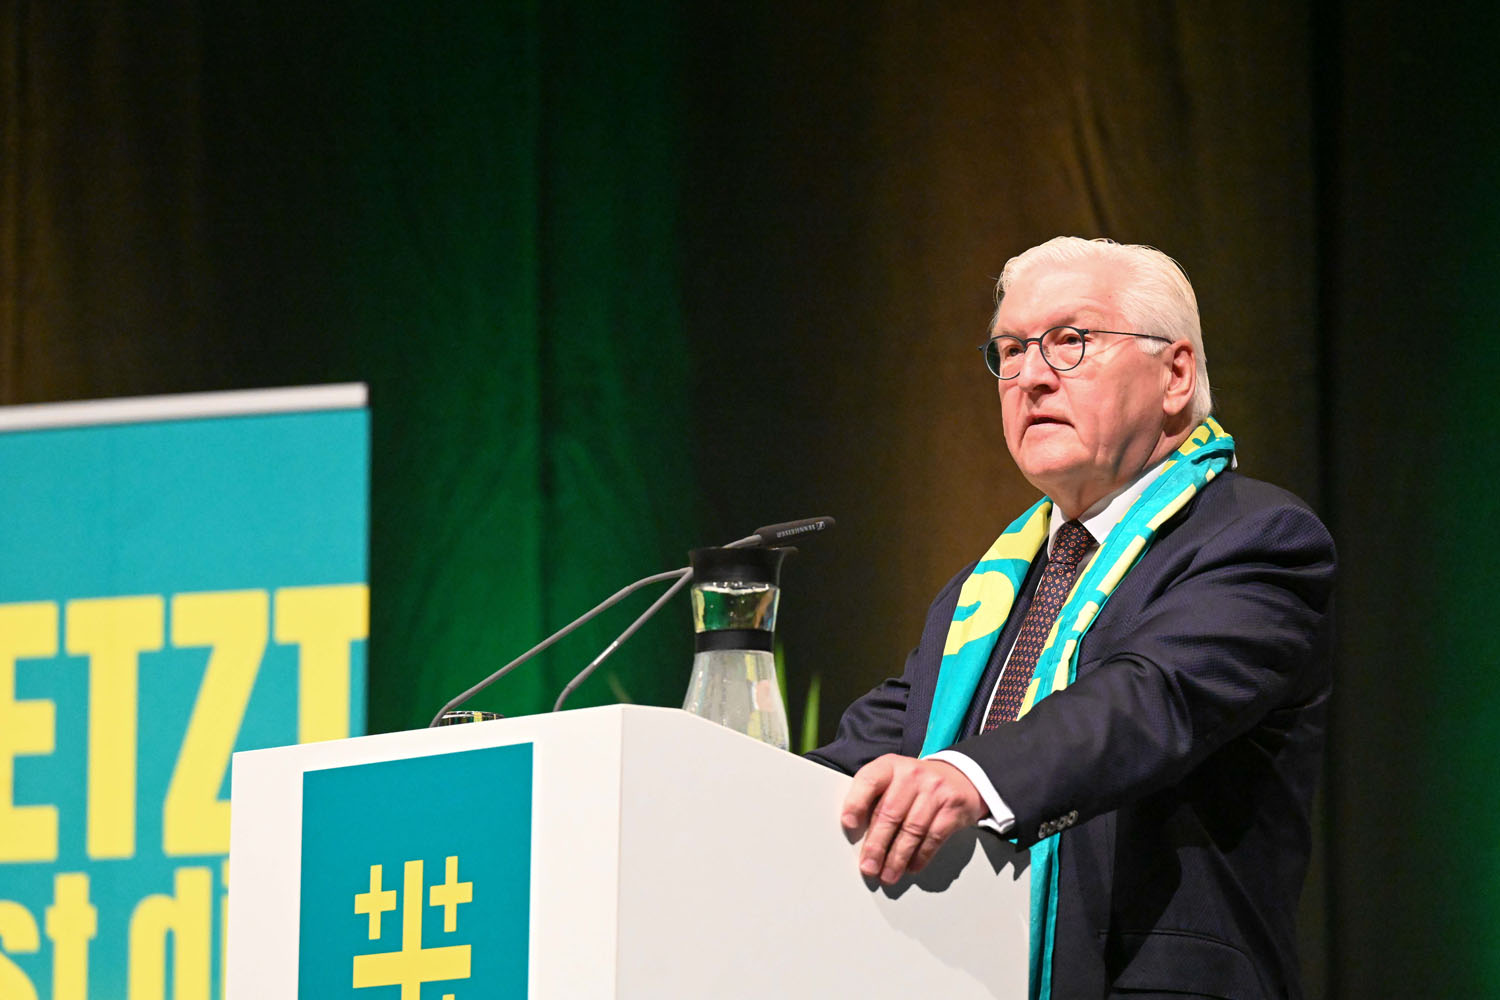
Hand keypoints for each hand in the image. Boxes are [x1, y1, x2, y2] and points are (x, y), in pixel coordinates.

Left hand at [842, 754, 984, 884]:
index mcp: (891, 765)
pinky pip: (933, 837)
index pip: (869, 780)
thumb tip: (858, 835)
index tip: (848, 824)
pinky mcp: (953, 807)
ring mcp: (935, 789)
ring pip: (912, 829)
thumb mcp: (893, 780)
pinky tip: (911, 866)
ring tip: (888, 874)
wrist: (958, 777)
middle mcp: (912, 774)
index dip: (856, 802)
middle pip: (890, 813)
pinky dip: (920, 856)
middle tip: (869, 866)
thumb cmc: (916, 784)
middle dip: (877, 845)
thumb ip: (875, 799)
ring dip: (897, 858)